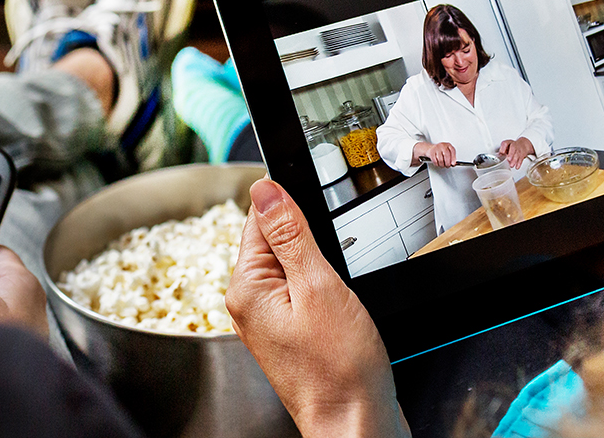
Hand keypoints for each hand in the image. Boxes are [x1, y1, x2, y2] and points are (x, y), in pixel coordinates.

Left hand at [226, 179, 409, 437]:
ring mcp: (270, 320)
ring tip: (339, 302)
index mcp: (246, 287)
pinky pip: (305, 292)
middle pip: (278, 241)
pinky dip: (326, 291)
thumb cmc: (340, 370)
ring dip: (322, 270)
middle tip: (334, 275)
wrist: (356, 425)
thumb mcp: (318, 286)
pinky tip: (341, 311)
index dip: (295, 209)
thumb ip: (290, 233)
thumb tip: (265, 189)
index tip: (320, 222)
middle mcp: (250, 303)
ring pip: (296, 267)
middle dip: (312, 244)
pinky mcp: (291, 332)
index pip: (260, 218)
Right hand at [413, 140, 456, 167]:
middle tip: (447, 166)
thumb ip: (451, 157)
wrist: (430, 148)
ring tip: (442, 165)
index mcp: (448, 145)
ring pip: (441, 160)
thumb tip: (453, 164)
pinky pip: (435, 161)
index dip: (453, 158)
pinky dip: (437, 164)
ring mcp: (436, 148)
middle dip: (448, 163)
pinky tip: (438, 163)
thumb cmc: (440, 151)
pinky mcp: (431, 152)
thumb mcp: (447, 152)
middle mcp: (442, 146)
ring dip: (442, 165)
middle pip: (447, 155)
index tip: (453, 163)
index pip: (452, 150)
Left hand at [498, 137, 535, 168]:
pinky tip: (517, 166)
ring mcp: (519, 149)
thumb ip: (502, 150)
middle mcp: (514, 145)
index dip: (503, 148)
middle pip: (513, 148)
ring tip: (511, 165)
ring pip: (517, 154)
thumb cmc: (513, 146)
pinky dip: (519, 163)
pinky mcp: (523, 154)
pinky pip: (521, 158)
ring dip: (514, 160)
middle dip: (511, 154)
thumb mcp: (507, 146)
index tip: (501, 153)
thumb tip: (498, 155)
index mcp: (508, 142)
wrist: (523, 144)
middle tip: (508, 159)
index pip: (505, 143)